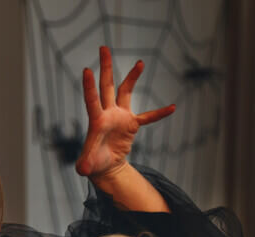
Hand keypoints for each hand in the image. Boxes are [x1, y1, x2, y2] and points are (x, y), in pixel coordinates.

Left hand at [75, 46, 175, 180]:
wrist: (105, 166)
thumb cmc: (93, 164)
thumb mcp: (87, 165)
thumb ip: (84, 165)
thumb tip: (83, 170)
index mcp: (96, 120)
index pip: (92, 100)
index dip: (89, 86)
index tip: (86, 70)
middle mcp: (108, 113)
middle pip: (106, 86)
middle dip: (105, 67)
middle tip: (103, 48)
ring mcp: (120, 116)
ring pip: (125, 91)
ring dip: (131, 77)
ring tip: (140, 63)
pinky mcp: (131, 124)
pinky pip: (148, 116)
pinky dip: (158, 113)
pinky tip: (171, 108)